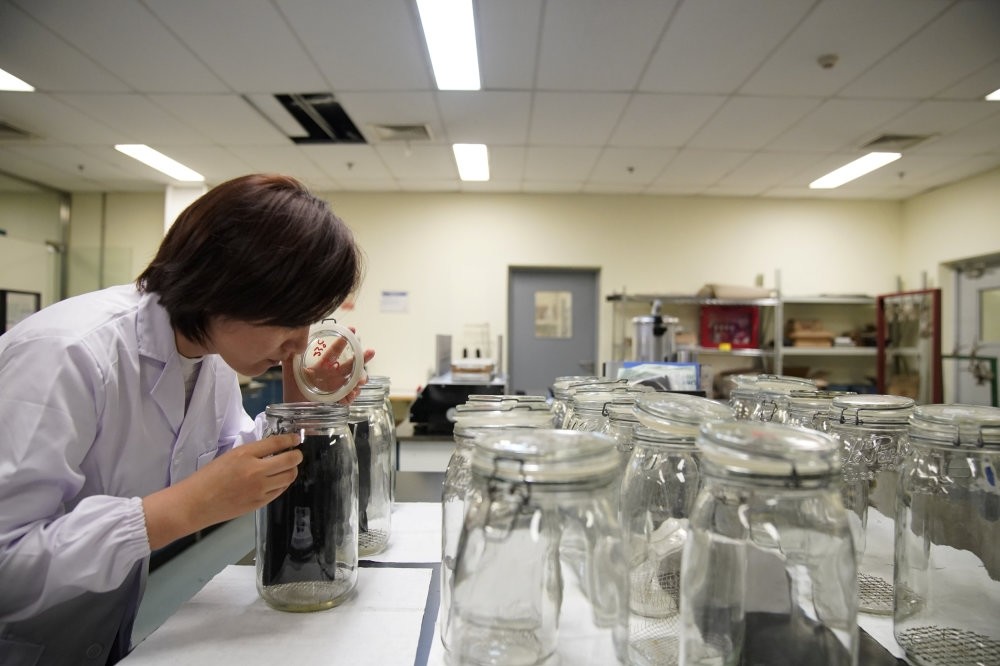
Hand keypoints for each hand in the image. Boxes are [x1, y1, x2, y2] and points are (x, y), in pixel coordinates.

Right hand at [142, 434, 302, 548]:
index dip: (290, 439)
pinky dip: (283, 483)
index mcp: (245, 455)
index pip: (276, 443)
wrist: (195, 503)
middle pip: (290, 461)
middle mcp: (256, 471)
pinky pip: (280, 491)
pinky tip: (277, 480)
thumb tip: (274, 449)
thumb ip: (252, 453)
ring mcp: (260, 489)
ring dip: (292, 470)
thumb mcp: (230, 456)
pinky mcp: (260, 503)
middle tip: (295, 454)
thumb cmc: (208, 477)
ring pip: (289, 477)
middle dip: (297, 455)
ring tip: (287, 468)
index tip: (295, 438)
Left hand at [282, 326, 375, 403]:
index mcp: (323, 365)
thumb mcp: (289, 371)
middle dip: (363, 357)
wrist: (295, 414)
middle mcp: (333, 375)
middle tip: (371, 352)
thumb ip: (290, 357)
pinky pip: (350, 396)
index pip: (335, 350)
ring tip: (360, 381)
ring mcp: (338, 387)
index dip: (343, 340)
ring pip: (355, 380)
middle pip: (352, 363)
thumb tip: (294, 342)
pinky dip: (352, 396)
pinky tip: (351, 395)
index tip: (352, 330)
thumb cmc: (292, 392)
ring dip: (360, 378)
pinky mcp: (340, 400)